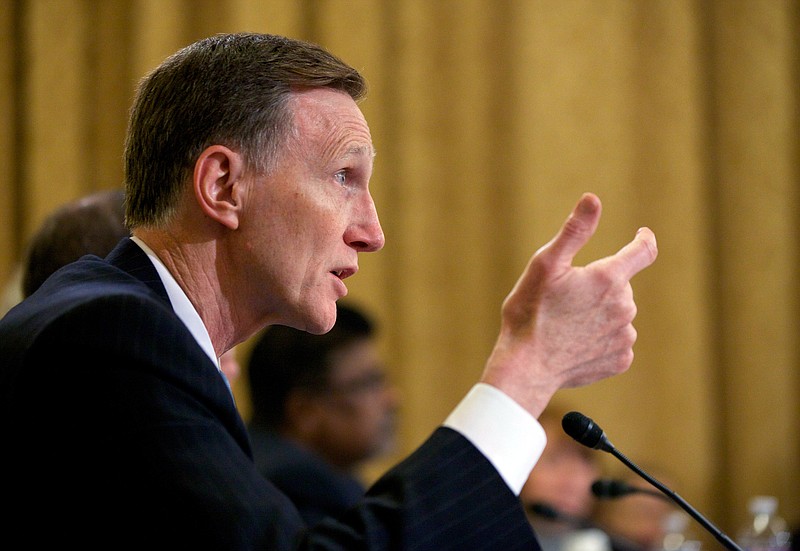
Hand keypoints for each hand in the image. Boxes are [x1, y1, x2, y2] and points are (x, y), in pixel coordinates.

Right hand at [480, 192, 657, 417]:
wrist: (527, 366)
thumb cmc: (531, 312)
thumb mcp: (545, 264)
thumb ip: (575, 231)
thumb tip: (593, 199)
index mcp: (609, 278)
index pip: (643, 251)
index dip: (643, 239)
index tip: (641, 235)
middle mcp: (625, 306)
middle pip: (620, 286)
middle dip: (600, 286)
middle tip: (565, 299)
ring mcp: (624, 336)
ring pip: (618, 315)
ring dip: (600, 313)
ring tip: (567, 325)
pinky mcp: (620, 360)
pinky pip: (616, 341)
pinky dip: (600, 339)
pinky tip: (576, 343)